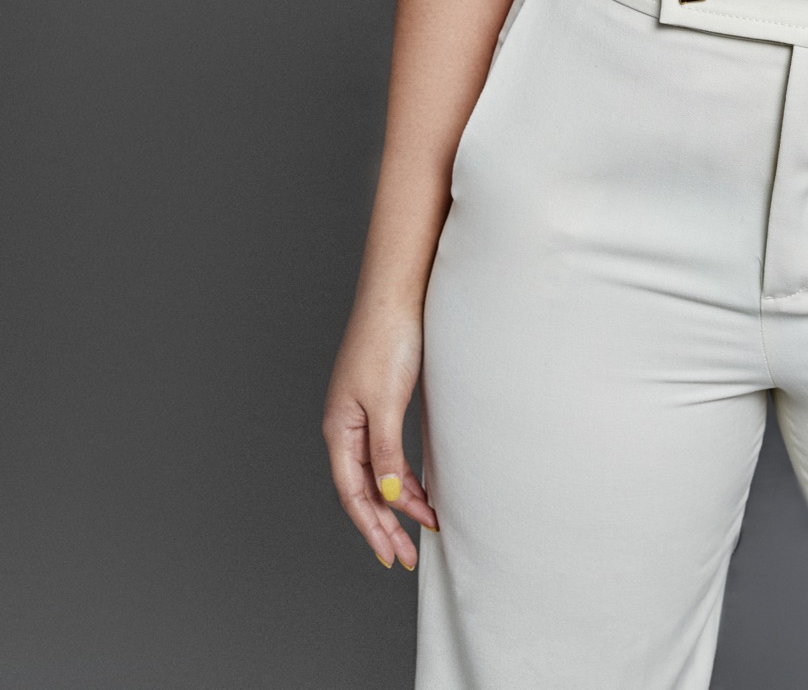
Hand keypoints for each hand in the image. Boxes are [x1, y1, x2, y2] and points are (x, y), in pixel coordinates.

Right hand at [323, 296, 438, 567]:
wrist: (398, 293)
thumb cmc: (388, 341)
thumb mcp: (387, 403)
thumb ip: (386, 453)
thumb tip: (389, 497)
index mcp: (339, 429)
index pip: (353, 493)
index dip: (372, 528)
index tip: (392, 557)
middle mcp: (347, 426)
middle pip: (364, 488)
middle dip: (385, 525)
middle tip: (408, 557)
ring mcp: (364, 413)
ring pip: (379, 471)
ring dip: (400, 501)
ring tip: (425, 526)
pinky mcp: (383, 400)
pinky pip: (391, 451)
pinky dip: (406, 474)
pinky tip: (422, 488)